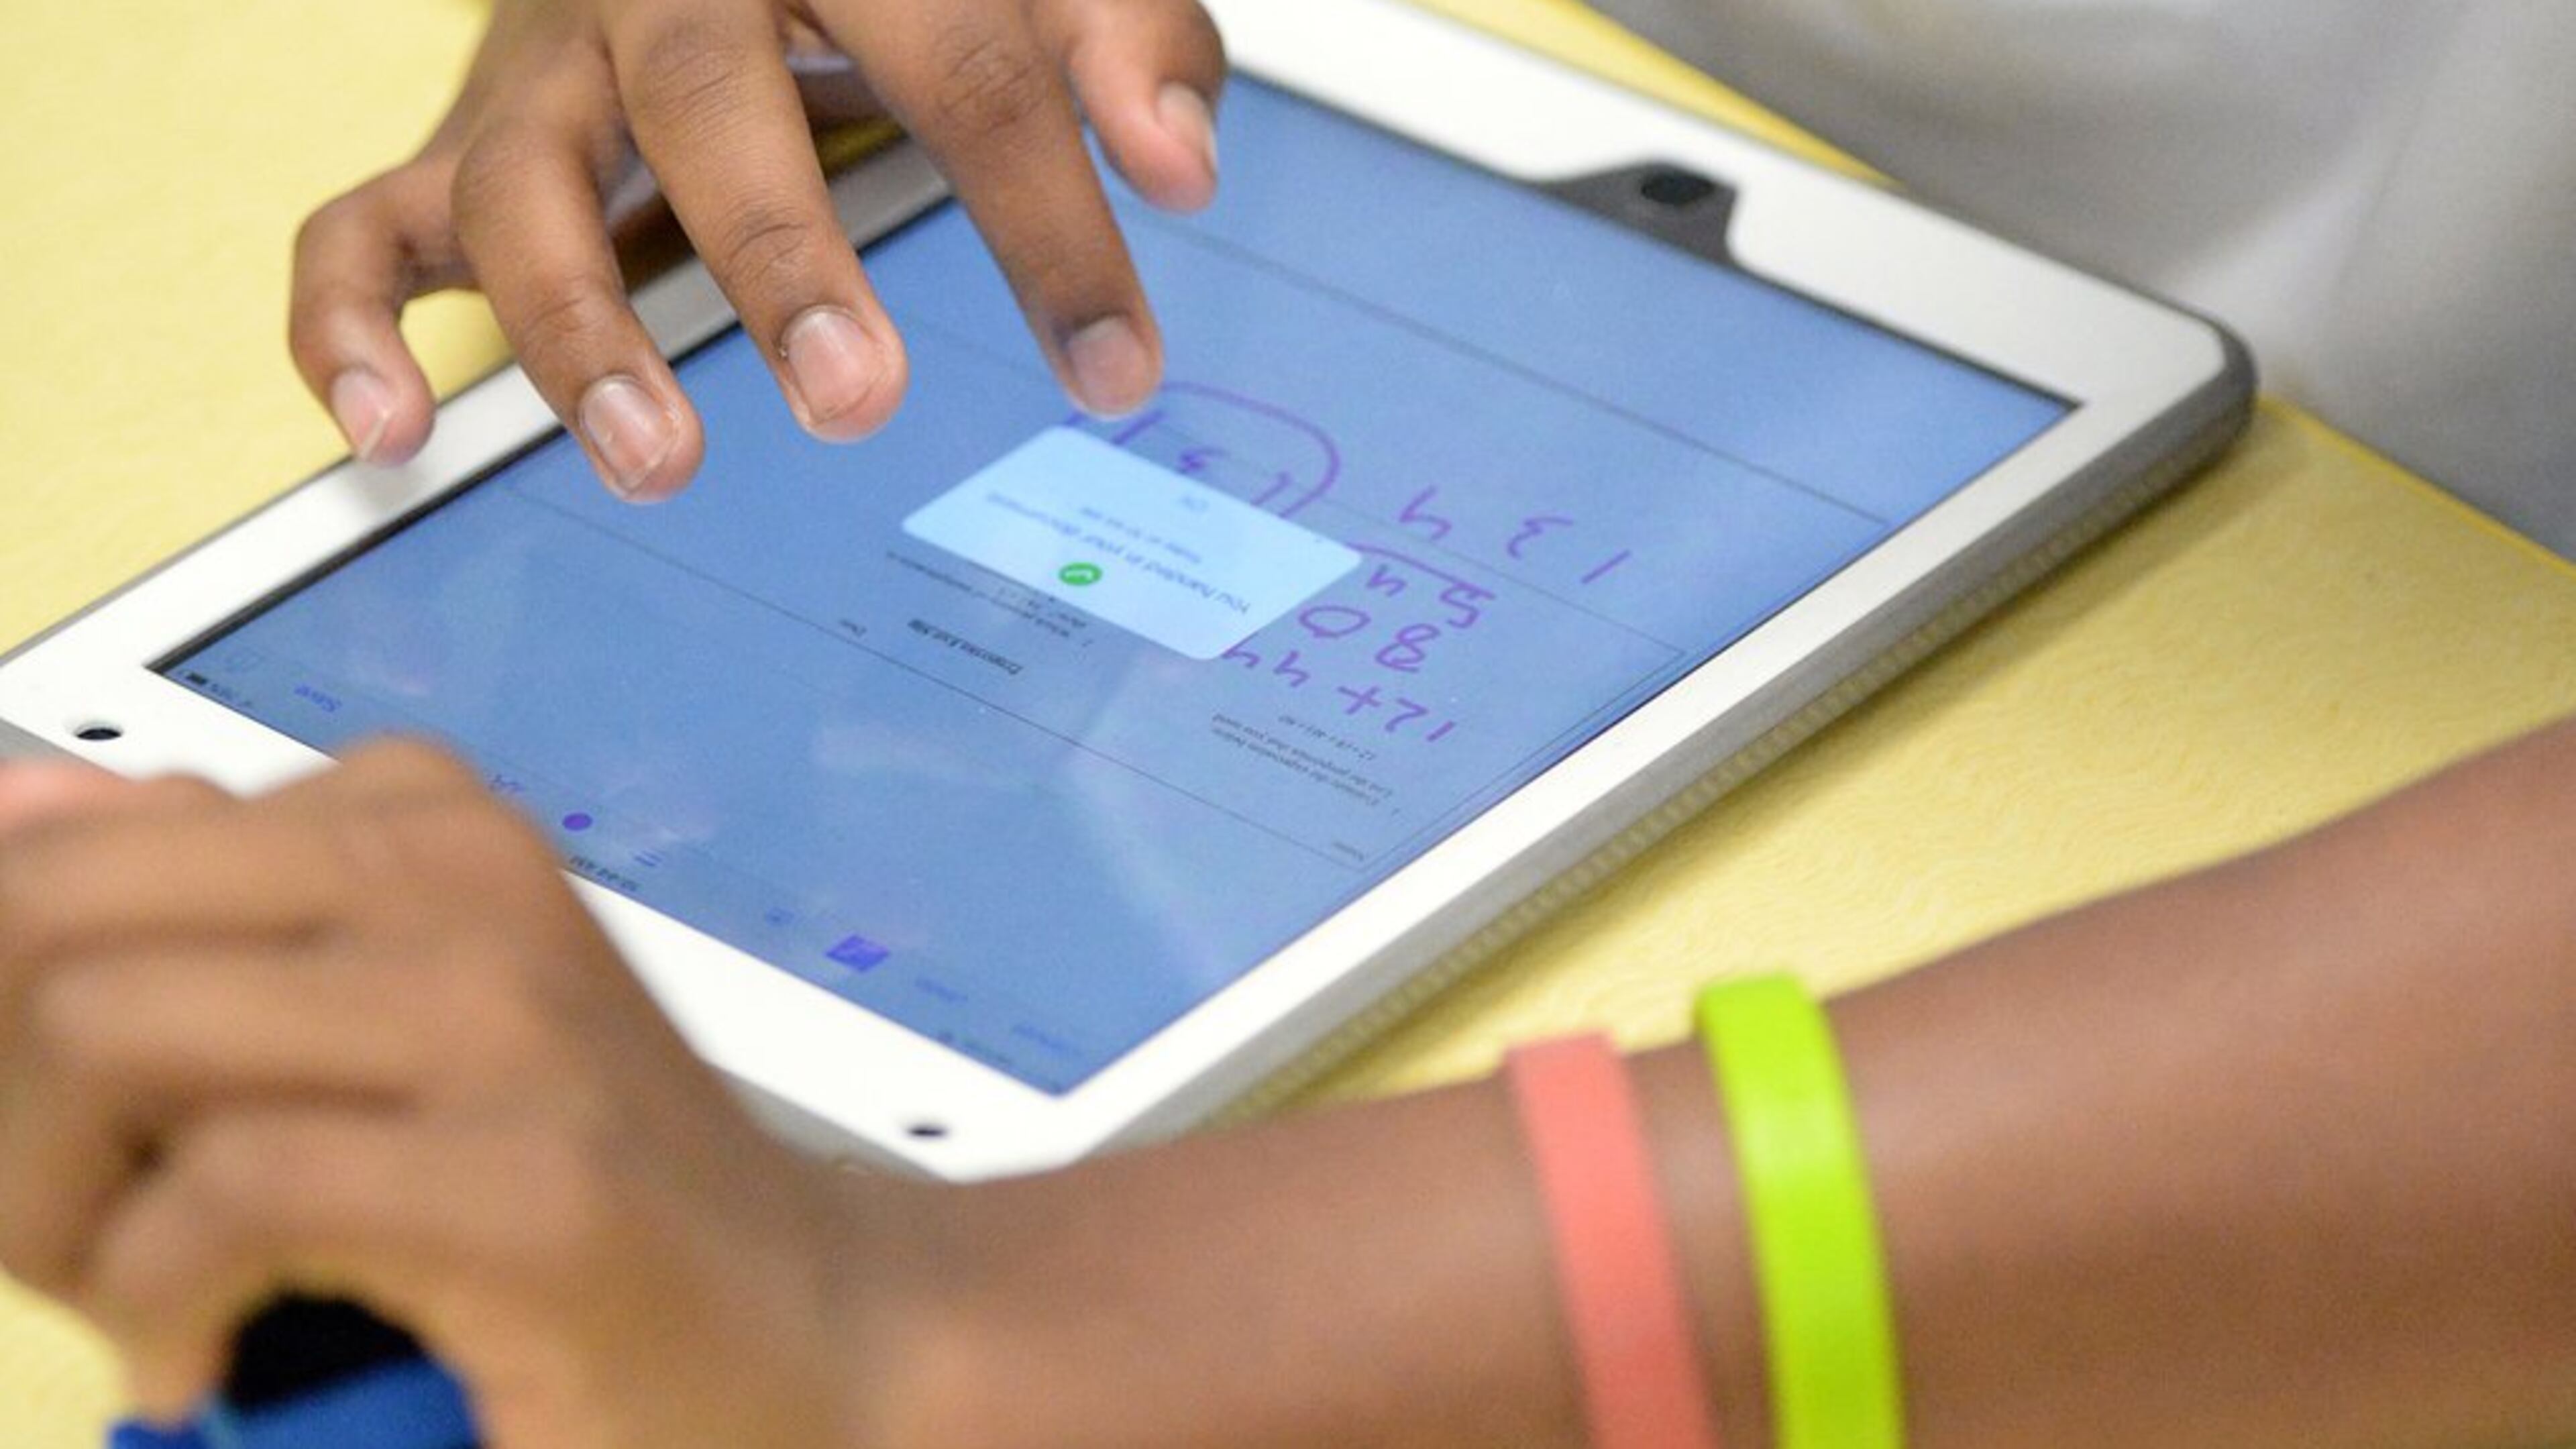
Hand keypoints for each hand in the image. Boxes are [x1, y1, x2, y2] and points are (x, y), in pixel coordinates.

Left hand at [0, 744, 943, 1446]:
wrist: (810, 1320)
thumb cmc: (576, 1185)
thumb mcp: (377, 1014)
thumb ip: (209, 916)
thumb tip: (17, 810)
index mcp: (422, 819)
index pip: (63, 850)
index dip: (8, 1014)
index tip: (83, 1141)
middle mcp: (465, 873)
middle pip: (54, 920)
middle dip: (8, 1109)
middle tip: (91, 1232)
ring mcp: (506, 1017)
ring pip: (106, 1030)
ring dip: (63, 1213)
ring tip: (151, 1293)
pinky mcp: (528, 1179)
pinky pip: (223, 1191)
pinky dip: (159, 1303)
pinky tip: (208, 1353)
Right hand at [293, 0, 1225, 499]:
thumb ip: (1124, 41)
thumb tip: (1184, 162)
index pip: (961, 66)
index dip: (1045, 224)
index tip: (1115, 362)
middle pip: (706, 108)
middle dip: (778, 257)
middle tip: (857, 396)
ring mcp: (544, 68)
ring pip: (517, 187)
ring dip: (577, 332)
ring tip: (661, 460)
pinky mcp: (460, 142)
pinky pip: (360, 227)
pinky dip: (348, 326)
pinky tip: (393, 429)